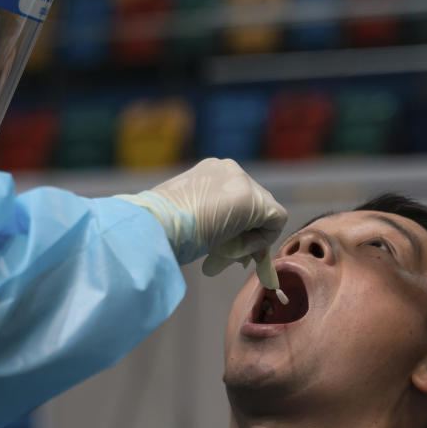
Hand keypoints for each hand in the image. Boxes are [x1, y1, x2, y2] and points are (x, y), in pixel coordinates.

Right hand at [115, 159, 287, 285]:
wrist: (152, 226)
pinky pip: (275, 221)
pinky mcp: (252, 199)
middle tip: (235, 258)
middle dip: (248, 232)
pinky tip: (237, 250)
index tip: (227, 247)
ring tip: (227, 256)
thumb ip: (209, 221)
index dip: (238, 225)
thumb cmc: (159, 227)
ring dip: (251, 238)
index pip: (236, 197)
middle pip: (255, 204)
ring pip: (266, 213)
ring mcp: (241, 181)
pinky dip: (261, 240)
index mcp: (209, 171)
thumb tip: (227, 244)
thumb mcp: (186, 217)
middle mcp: (228, 169)